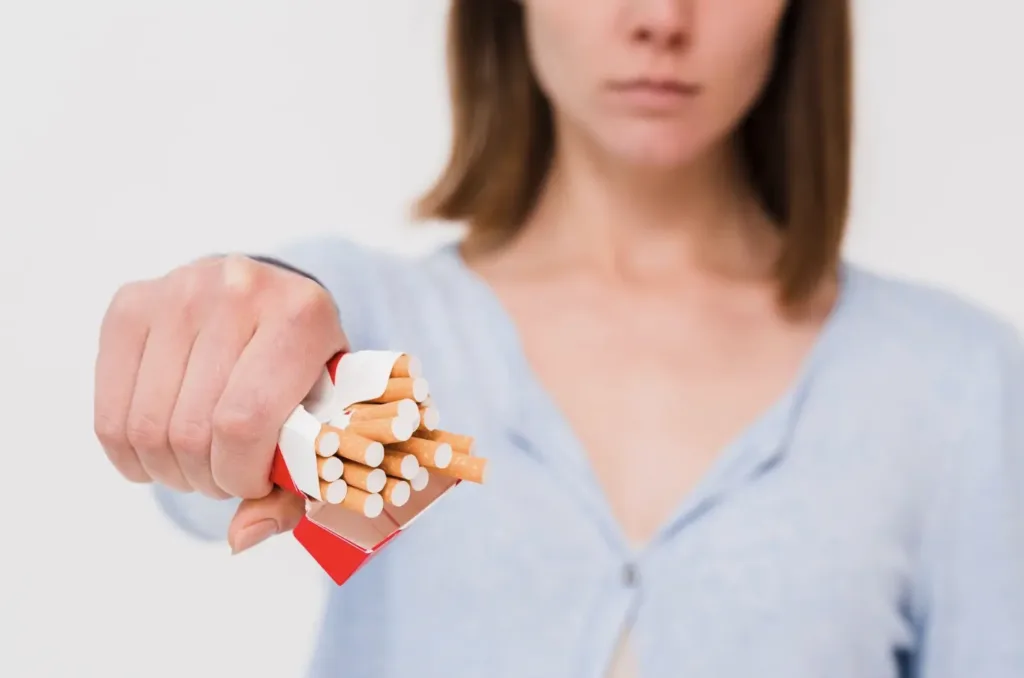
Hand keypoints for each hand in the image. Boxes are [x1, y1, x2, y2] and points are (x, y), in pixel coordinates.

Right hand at [94, 254, 346, 551]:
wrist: (272, 299)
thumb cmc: (304, 366)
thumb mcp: (323, 415)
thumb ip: (297, 483)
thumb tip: (241, 539)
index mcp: (302, 315)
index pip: (245, 422)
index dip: (242, 475)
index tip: (256, 482)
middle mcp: (239, 289)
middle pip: (192, 429)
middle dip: (207, 477)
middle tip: (226, 475)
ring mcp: (179, 291)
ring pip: (147, 426)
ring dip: (170, 470)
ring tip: (199, 462)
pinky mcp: (131, 305)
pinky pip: (110, 412)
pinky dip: (131, 455)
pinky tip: (159, 452)